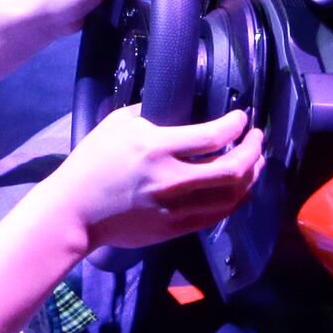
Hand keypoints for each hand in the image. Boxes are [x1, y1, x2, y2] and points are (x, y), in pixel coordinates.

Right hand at [51, 103, 262, 252]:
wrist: (74, 212)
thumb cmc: (91, 163)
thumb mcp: (117, 124)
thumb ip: (150, 111)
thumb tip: (179, 103)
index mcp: (156, 148)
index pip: (214, 136)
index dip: (236, 125)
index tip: (242, 118)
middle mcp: (171, 180)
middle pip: (233, 169)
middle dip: (254, 150)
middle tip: (257, 138)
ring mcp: (175, 208)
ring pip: (231, 196)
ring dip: (251, 176)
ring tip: (255, 162)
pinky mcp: (174, 228)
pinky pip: (216, 215)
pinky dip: (234, 199)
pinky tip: (237, 187)